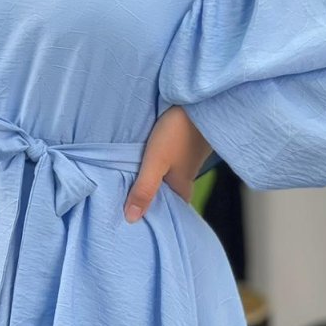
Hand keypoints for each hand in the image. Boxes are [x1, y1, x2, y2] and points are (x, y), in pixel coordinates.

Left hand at [124, 106, 212, 222]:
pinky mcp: (183, 145)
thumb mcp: (156, 163)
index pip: (169, 212)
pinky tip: (142, 162)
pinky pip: (167, 163)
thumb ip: (144, 189)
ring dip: (150, 181)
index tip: (134, 224)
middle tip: (125, 206)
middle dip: (149, 199)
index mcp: (182, 187)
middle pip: (166, 195)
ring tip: (128, 184)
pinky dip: (155, 166)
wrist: (200, 101)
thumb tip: (131, 219)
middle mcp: (186, 177)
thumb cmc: (178, 132)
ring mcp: (186, 161)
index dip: (153, 217)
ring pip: (166, 177)